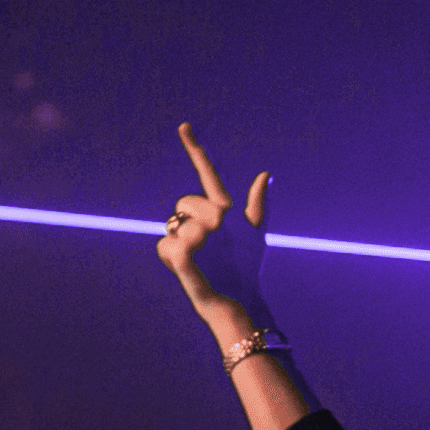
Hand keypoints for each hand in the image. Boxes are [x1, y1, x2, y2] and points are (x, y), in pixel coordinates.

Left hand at [156, 124, 274, 335]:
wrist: (237, 302)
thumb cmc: (244, 269)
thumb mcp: (253, 235)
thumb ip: (257, 204)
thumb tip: (266, 175)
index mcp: (226, 209)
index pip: (209, 172)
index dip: (196, 148)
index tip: (182, 126)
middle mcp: (215, 217)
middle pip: (182, 204)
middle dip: (186, 222)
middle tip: (205, 246)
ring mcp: (199, 234)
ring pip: (171, 226)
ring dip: (178, 243)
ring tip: (200, 260)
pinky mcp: (183, 252)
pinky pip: (163, 246)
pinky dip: (169, 260)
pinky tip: (188, 270)